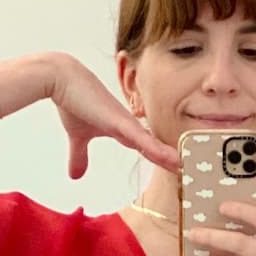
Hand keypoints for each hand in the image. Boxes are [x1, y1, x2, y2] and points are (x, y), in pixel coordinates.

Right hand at [48, 56, 180, 179]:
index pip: (149, 149)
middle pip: (158, 149)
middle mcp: (130, 128)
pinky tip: (175, 161)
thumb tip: (75, 176)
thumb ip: (80, 156)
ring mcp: (127, 125)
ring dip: (173, 160)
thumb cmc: (72, 101)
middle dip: (175, 162)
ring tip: (192, 172)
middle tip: (195, 175)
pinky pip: (144, 141)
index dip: (164, 160)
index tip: (178, 172)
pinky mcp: (120, 122)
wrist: (61, 79)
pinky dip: (160, 152)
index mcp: (124, 131)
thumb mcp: (77, 137)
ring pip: (156, 147)